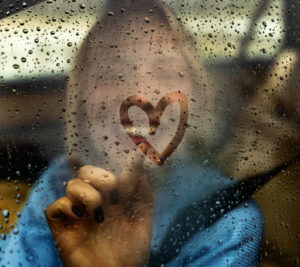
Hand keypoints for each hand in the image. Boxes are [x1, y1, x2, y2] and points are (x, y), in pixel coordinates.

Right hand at [45, 144, 153, 266]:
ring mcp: (77, 213)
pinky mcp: (62, 226)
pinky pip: (55, 205)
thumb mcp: (143, 221)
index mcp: (112, 199)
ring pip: (73, 184)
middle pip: (87, 171)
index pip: (109, 172)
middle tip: (113, 194)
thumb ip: (144, 195)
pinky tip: (80, 218)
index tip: (135, 155)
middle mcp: (94, 202)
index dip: (118, 163)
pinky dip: (67, 207)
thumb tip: (143, 169)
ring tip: (98, 214)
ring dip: (88, 194)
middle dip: (102, 177)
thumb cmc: (131, 253)